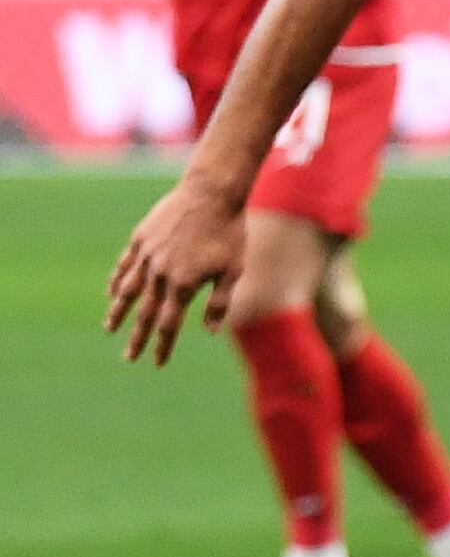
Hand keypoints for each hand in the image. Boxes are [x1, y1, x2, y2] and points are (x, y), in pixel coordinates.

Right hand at [104, 177, 249, 363]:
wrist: (212, 193)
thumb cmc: (229, 233)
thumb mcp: (233, 270)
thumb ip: (220, 302)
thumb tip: (211, 332)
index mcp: (184, 285)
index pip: (169, 324)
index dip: (162, 345)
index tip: (157, 363)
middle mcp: (160, 273)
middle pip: (144, 313)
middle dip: (137, 338)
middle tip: (129, 358)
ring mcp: (147, 255)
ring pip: (127, 290)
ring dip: (118, 312)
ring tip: (110, 328)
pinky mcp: (141, 238)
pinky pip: (125, 265)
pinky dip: (117, 280)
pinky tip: (113, 292)